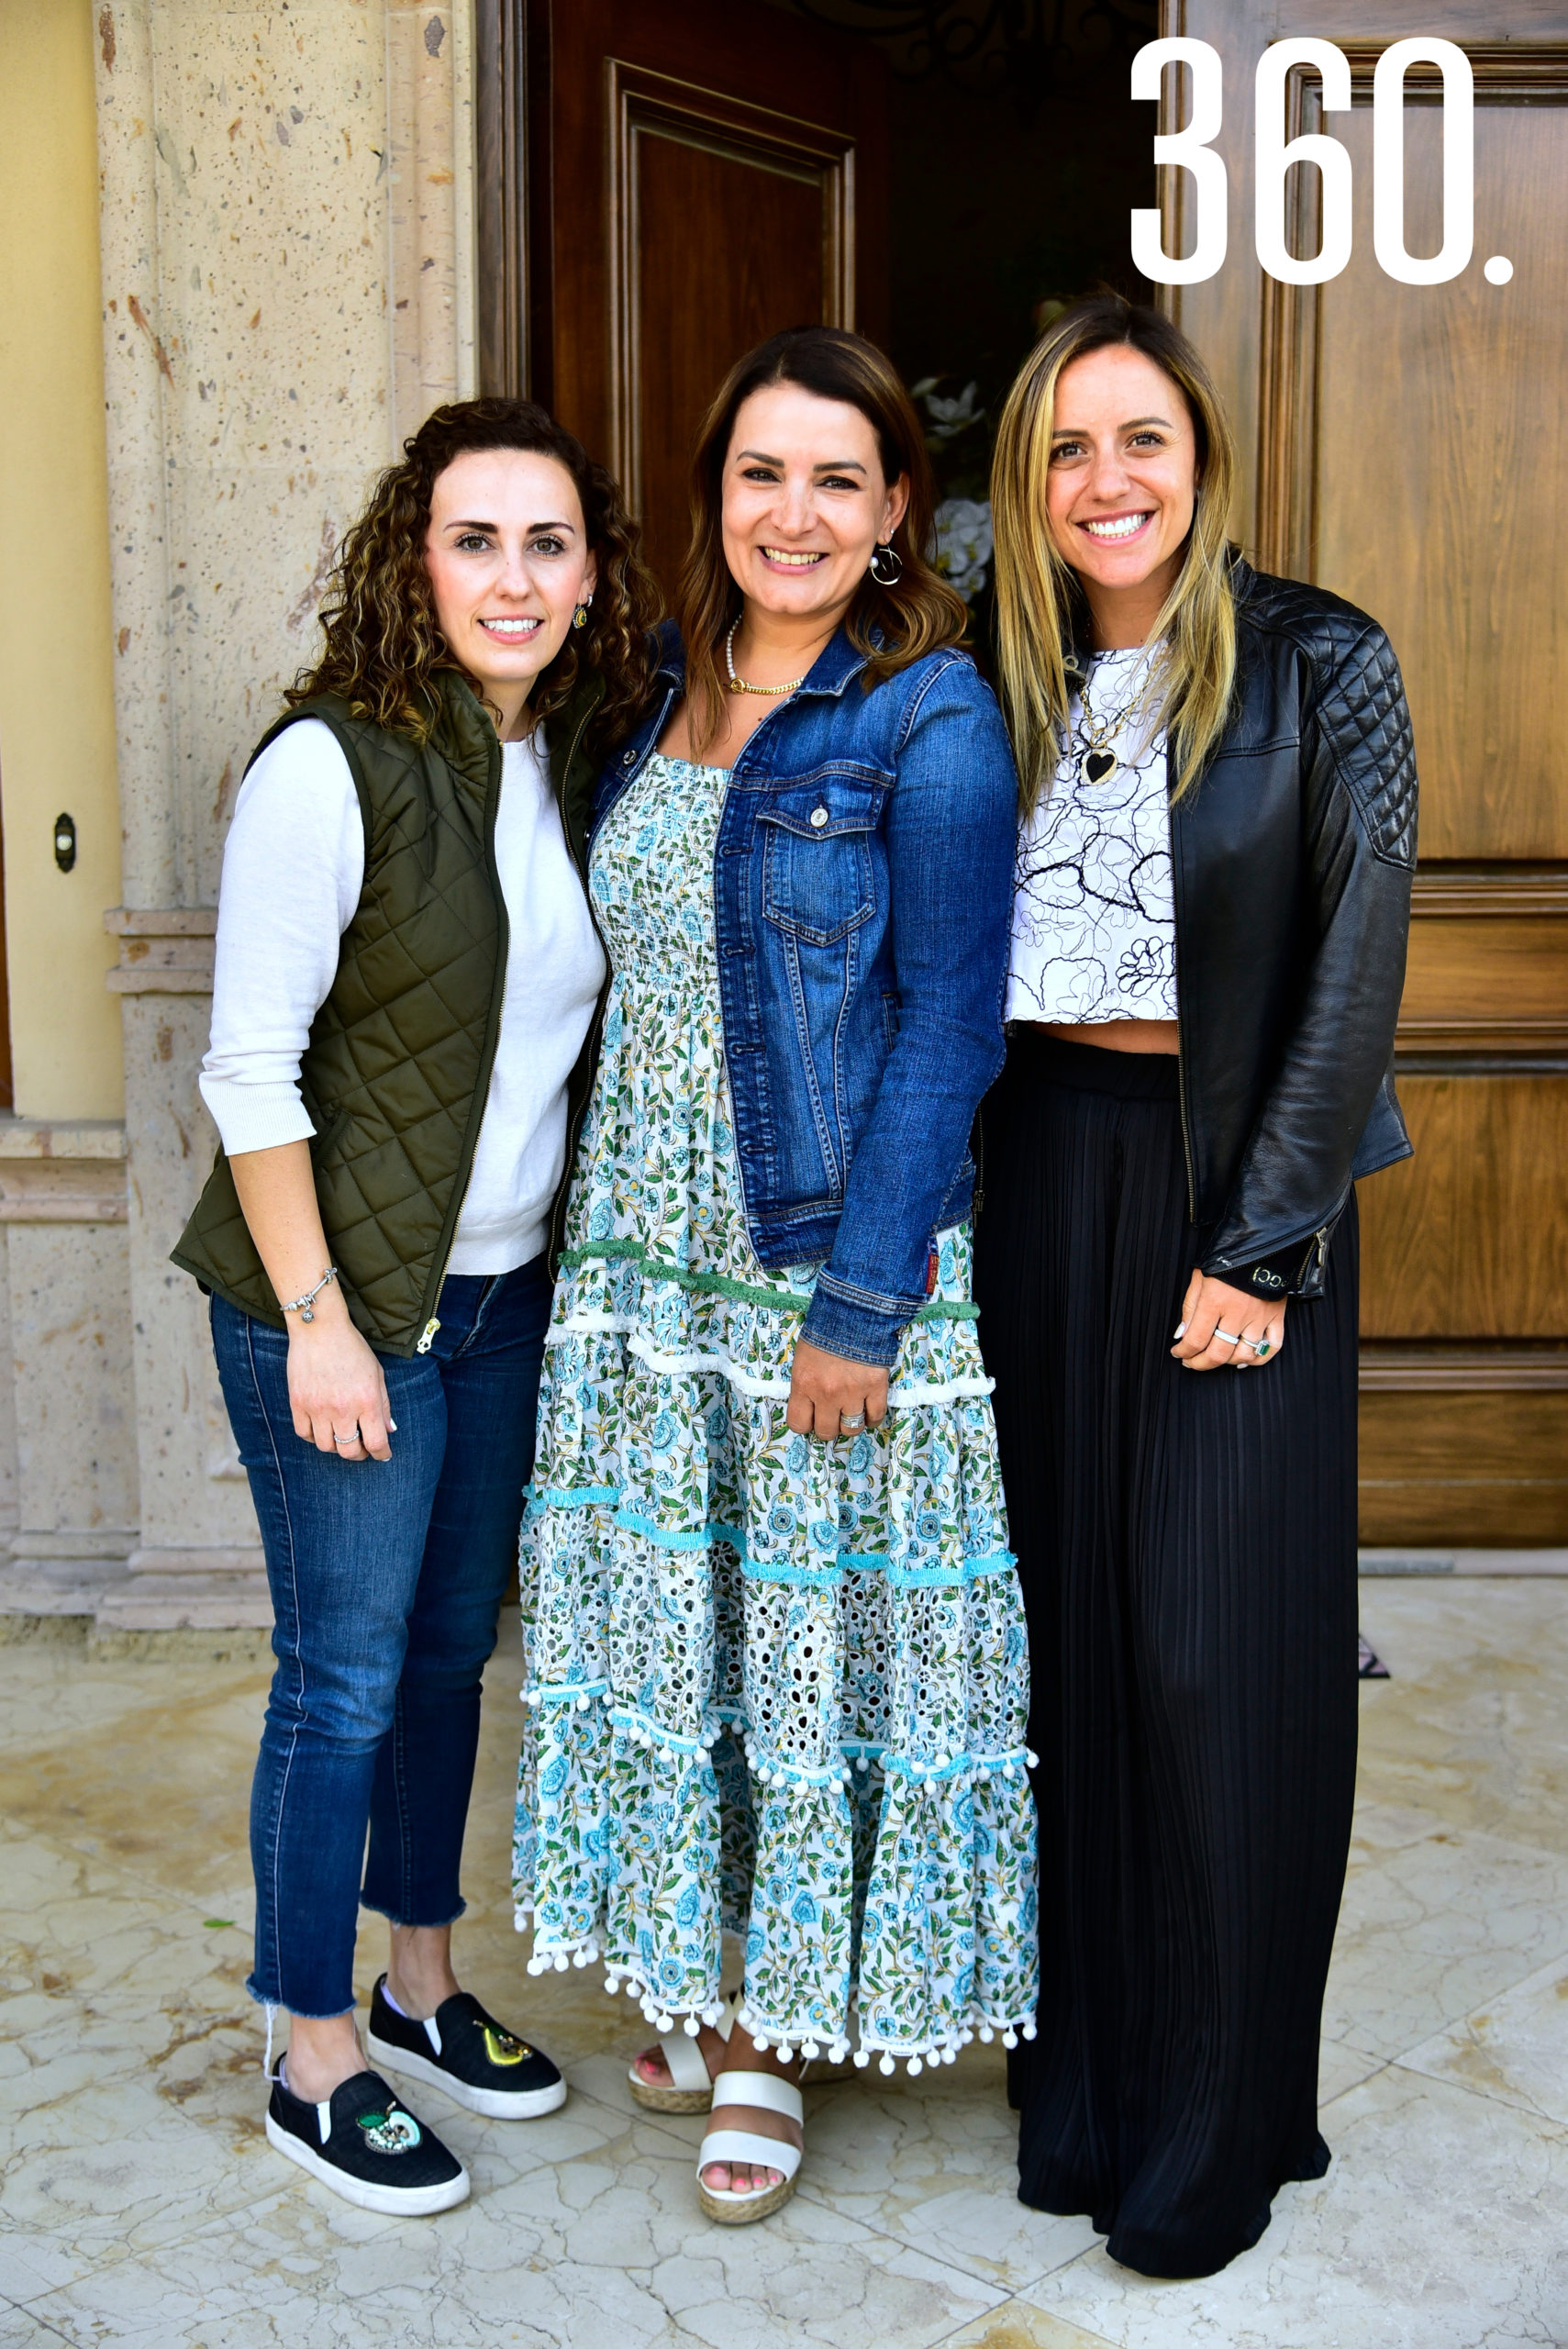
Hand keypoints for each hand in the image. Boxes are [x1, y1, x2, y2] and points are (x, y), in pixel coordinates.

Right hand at [287, 1299, 394, 1459]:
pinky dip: (314, 1437)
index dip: (382, 1454)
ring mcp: (318, 1407)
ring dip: (336, 1446)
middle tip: (361, 1448)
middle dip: (359, 1454)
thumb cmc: (352, 1348)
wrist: (320, 1328)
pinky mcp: (298, 1403)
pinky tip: (321, 1428)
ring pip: (326, 1446)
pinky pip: (304, 1434)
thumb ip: (384, 1404)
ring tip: (341, 1436)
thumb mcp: (376, 1373)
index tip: (383, 1455)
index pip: (377, 1442)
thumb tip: (389, 1430)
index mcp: (367, 1401)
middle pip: (349, 1451)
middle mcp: (342, 1408)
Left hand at [785, 1336, 888, 1439]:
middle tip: (832, 1415)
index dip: (806, 1423)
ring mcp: (853, 1393)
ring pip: (852, 1428)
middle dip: (829, 1426)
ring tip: (851, 1412)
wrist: (854, 1310)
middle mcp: (826, 1394)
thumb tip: (810, 1406)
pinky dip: (872, 1418)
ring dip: (850, 1423)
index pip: (798, 1424)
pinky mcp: (876, 1388)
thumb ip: (805, 1383)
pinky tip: (868, 1411)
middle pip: (826, 1431)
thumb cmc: (825, 1330)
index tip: (811, 1417)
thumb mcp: (803, 1357)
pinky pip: (875, 1417)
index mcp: (803, 1383)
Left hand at [1171, 1269, 1285, 1372]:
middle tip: (1192, 1361)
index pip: (1195, 1339)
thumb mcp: (1199, 1278)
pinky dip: (1258, 1359)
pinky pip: (1272, 1348)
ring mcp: (1259, 1317)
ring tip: (1216, 1357)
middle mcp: (1237, 1313)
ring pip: (1243, 1354)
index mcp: (1214, 1301)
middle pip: (1218, 1353)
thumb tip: (1182, 1335)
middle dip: (1200, 1363)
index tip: (1178, 1353)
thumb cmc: (1226, 1259)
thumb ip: (1190, 1308)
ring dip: (1226, 1362)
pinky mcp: (1276, 1316)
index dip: (1184, 1352)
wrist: (1260, 1244)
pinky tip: (1244, 1359)